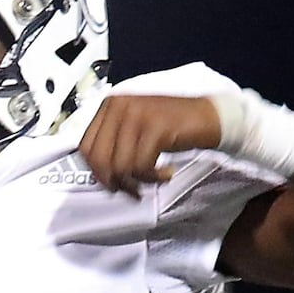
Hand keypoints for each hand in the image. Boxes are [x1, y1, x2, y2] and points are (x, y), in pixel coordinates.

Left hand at [76, 92, 221, 194]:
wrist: (207, 116)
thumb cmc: (172, 124)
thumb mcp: (135, 126)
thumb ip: (114, 141)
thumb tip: (99, 173)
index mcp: (111, 104)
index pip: (86, 146)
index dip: (97, 172)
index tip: (112, 183)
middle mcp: (120, 106)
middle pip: (99, 159)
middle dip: (114, 181)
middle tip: (132, 188)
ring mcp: (137, 116)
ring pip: (120, 166)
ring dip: (137, 181)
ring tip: (154, 178)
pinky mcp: (155, 128)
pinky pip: (142, 166)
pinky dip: (153, 177)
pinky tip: (165, 173)